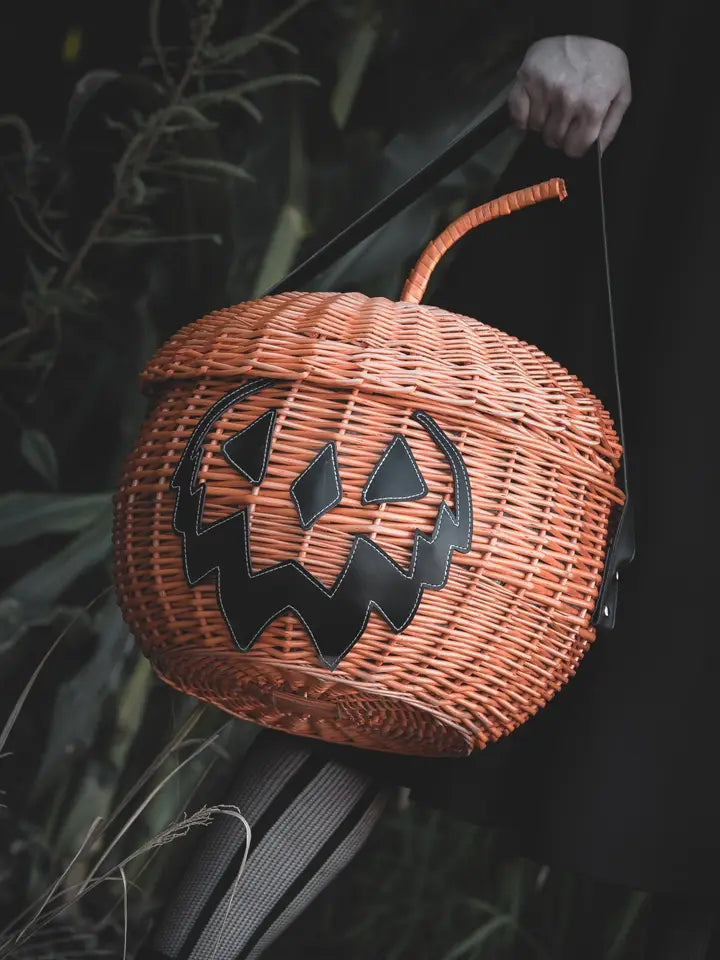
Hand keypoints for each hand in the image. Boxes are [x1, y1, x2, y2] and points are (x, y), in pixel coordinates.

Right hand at [508, 36, 631, 156]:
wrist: (588, 28)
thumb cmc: (605, 65)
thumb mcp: (621, 95)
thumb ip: (610, 128)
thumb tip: (597, 154)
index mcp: (592, 107)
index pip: (574, 148)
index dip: (574, 146)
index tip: (574, 137)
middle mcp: (567, 100)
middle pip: (553, 140)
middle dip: (559, 135)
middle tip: (564, 119)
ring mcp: (544, 89)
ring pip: (536, 128)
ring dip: (542, 123)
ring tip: (551, 108)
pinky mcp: (526, 79)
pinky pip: (517, 114)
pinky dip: (522, 117)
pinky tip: (533, 108)